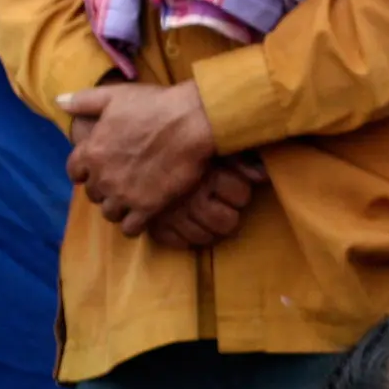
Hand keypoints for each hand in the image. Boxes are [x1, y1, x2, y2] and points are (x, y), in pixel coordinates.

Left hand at [57, 82, 220, 236]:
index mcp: (91, 151)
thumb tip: (59, 102)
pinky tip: (144, 215)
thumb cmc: (155, 106)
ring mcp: (124, 194)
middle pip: (94, 194)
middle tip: (122, 182)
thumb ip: (83, 101)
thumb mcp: (115, 96)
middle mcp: (103, 177)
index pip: (75, 172)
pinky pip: (130, 228)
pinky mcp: (147, 206)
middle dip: (104, 189)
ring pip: (110, 213)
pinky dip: (134, 225)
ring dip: (118, 208)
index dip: (85, 172)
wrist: (192, 121)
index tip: (97, 170)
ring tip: (133, 200)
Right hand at [146, 156, 263, 248]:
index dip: (241, 194)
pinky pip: (178, 243)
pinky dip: (185, 239)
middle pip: (227, 223)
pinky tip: (186, 225)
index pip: (242, 195)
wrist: (125, 147)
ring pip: (204, 238)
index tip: (234, 191)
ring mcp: (171, 215)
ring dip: (210, 232)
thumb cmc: (174, 145)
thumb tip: (264, 176)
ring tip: (206, 219)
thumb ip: (239, 160)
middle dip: (230, 219)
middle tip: (225, 211)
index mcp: (207, 175)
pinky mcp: (152, 226)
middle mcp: (191, 198)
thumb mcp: (208, 147)